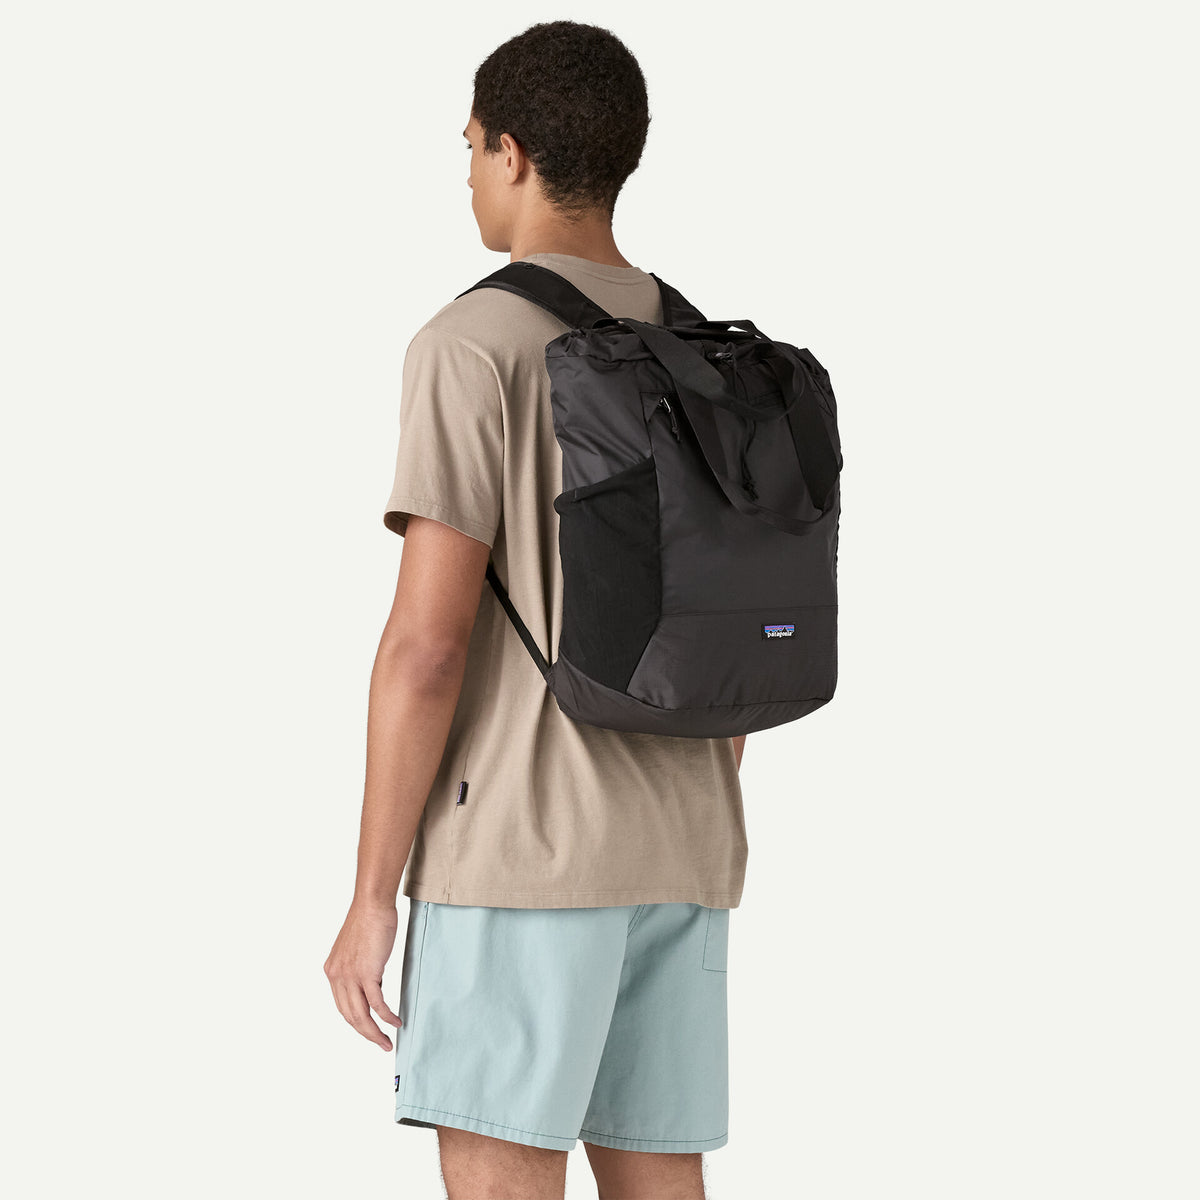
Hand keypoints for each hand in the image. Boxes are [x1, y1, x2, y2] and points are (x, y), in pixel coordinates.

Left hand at [324, 900, 402, 1049]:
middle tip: (382, 1044)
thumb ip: (360, 968)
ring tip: (387, 1042)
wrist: (372, 905)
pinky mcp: (367, 973)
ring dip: (375, 1033)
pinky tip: (396, 1022)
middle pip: (350, 1016)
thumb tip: (373, 983)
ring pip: (361, 1016)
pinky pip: (377, 1004)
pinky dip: (387, 1017)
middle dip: (366, 1034)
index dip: (357, 1022)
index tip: (370, 1030)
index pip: (343, 1006)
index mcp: (332, 972)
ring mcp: (350, 976)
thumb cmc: (369, 920)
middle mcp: (336, 976)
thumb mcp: (357, 949)